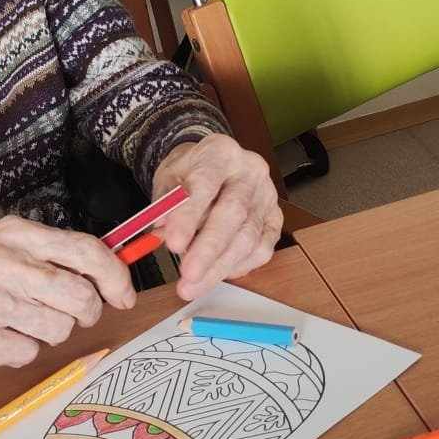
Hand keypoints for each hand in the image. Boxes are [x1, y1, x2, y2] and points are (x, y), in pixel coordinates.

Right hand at [0, 216, 133, 365]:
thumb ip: (40, 252)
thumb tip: (99, 274)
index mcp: (14, 234)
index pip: (88, 253)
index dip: (117, 278)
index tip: (124, 296)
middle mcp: (5, 264)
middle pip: (81, 299)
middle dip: (85, 313)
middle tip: (69, 315)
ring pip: (58, 331)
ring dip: (46, 332)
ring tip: (15, 320)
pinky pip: (26, 353)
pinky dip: (16, 350)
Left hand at [151, 136, 280, 299]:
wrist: (213, 166)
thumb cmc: (190, 174)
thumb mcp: (168, 178)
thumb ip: (165, 203)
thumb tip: (163, 231)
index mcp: (220, 152)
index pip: (205, 184)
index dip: (189, 217)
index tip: (172, 244)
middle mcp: (250, 171)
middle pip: (234, 213)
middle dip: (208, 250)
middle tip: (187, 276)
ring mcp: (267, 195)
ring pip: (248, 237)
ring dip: (219, 267)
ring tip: (193, 285)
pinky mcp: (275, 218)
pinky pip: (262, 249)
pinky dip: (238, 266)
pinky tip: (218, 273)